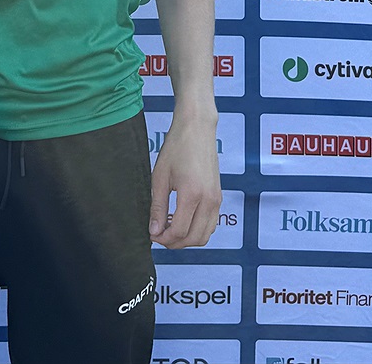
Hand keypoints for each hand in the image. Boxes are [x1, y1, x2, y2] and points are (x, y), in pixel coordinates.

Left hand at [148, 113, 221, 247]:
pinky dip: (197, 230)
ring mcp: (217, 199)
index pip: (179, 231)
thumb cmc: (177, 147)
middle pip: (194, 238)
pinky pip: (211, 224)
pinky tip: (182, 220)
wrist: (197, 128)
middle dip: (174, 243)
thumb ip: (157, 206)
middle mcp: (209, 200)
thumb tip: (154, 230)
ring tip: (169, 229)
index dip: (163, 239)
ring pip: (205, 235)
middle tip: (159, 236)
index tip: (152, 235)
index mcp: (192, 194)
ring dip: (187, 239)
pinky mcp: (219, 197)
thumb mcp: (160, 177)